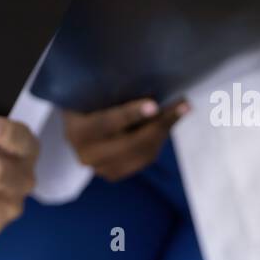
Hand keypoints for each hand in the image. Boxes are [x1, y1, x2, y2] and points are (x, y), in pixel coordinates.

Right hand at [62, 98, 188, 182]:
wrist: (76, 120)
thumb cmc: (86, 97)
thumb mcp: (92, 92)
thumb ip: (111, 91)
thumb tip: (149, 86)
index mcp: (76, 132)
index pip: (106, 122)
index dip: (130, 114)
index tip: (154, 106)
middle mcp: (86, 155)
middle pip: (131, 143)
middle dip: (161, 123)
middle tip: (183, 104)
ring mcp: (101, 168)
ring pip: (143, 153)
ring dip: (164, 130)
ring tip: (181, 108)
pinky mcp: (115, 173)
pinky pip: (145, 159)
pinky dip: (158, 139)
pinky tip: (166, 122)